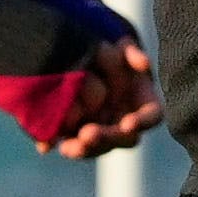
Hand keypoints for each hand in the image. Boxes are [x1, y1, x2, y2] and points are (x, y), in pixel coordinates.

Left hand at [41, 41, 162, 158]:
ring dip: (84, 149)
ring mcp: (102, 129)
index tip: (128, 123)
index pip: (151, 117)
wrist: (83, 55)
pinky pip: (69, 142)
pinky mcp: (76, 132)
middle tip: (88, 134)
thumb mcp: (121, 47)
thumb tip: (143, 61)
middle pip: (123, 139)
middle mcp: (125, 121)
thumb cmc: (108, 50)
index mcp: (143, 103)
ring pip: (97, 147)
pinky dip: (57, 143)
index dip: (142, 122)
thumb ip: (132, 52)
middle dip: (107, 138)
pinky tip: (46, 145)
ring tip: (67, 147)